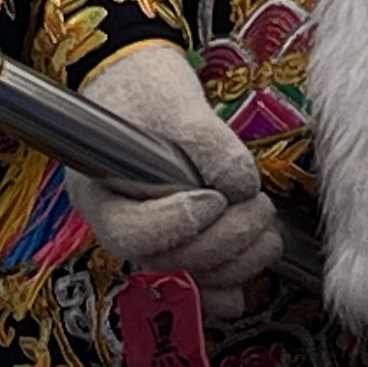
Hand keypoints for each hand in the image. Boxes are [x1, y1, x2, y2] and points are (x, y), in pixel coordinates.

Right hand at [68, 40, 284, 295]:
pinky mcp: (179, 237)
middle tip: (259, 209)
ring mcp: (150, 235)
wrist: (142, 83)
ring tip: (266, 228)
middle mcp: (121, 223)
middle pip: (165, 260)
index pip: (130, 233)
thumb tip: (240, 185)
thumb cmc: (145, 88)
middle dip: (222, 242)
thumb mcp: (174, 102)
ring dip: (234, 263)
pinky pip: (196, 278)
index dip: (178, 226)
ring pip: (185, 276)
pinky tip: (247, 280)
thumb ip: (206, 141)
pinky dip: (224, 283)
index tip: (215, 199)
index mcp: (101, 192)